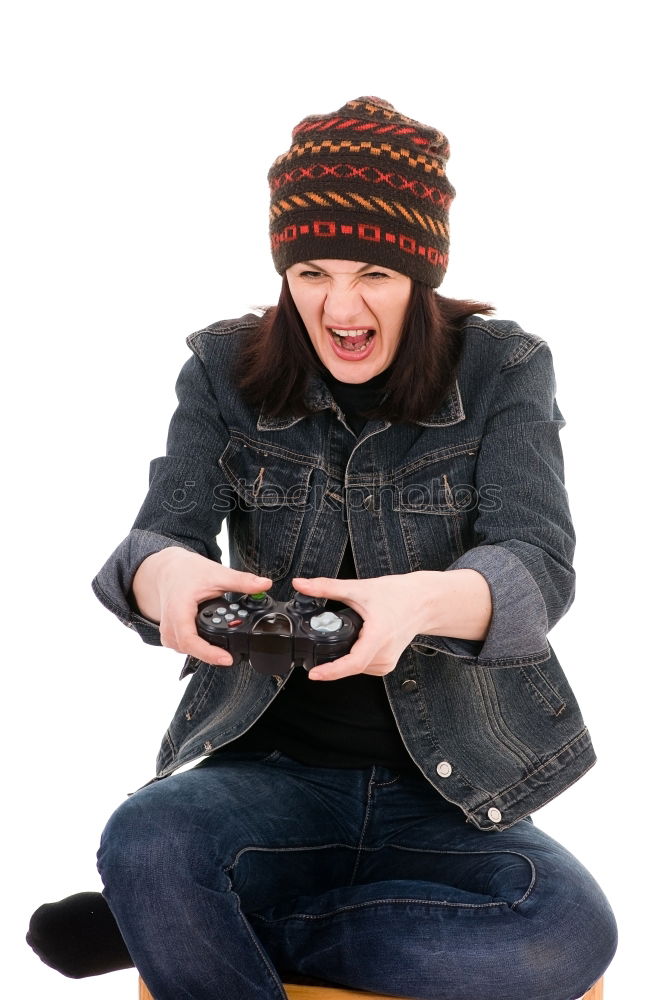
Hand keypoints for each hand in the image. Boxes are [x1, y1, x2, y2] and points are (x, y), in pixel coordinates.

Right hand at [133, 547, 271, 665]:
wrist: (168, 570)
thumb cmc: (186, 571)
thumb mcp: (217, 574)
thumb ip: (241, 581)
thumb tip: (265, 584)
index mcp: (179, 610)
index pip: (190, 640)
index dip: (208, 653)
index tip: (226, 659)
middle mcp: (170, 623)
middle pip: (188, 649)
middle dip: (211, 654)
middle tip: (232, 655)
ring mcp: (167, 630)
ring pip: (184, 650)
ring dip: (203, 650)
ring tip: (222, 647)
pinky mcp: (170, 633)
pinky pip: (182, 646)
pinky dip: (197, 646)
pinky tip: (209, 642)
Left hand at [292, 573, 424, 680]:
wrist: (423, 601)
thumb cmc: (398, 594)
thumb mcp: (359, 588)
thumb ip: (326, 587)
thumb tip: (300, 584)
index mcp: (378, 637)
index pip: (352, 663)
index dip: (331, 671)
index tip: (313, 674)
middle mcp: (385, 654)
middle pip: (350, 666)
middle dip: (331, 659)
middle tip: (316, 648)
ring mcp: (387, 662)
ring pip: (356, 668)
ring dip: (343, 658)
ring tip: (342, 638)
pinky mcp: (387, 664)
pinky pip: (363, 667)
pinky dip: (353, 658)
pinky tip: (354, 643)